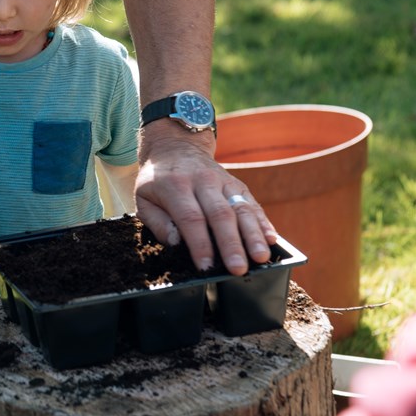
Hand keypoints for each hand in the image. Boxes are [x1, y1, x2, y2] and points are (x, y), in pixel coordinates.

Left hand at [133, 125, 276, 275]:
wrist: (175, 147)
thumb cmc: (158, 180)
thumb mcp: (144, 198)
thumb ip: (158, 222)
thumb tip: (177, 243)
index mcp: (175, 186)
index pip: (190, 218)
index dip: (199, 244)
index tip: (205, 267)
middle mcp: (202, 181)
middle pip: (220, 214)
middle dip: (231, 244)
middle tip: (238, 268)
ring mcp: (223, 181)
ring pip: (241, 208)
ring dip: (253, 235)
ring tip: (261, 257)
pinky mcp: (237, 184)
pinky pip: (252, 203)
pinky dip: (263, 222)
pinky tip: (272, 239)